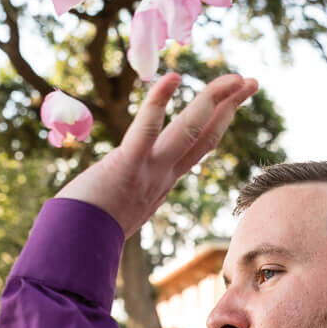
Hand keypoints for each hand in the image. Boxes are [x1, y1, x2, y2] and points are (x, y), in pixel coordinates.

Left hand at [57, 71, 257, 237]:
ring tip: (239, 78)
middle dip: (231, 106)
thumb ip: (122, 202)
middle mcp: (162, 176)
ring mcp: (148, 171)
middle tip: (253, 81)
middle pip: (206, 135)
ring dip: (216, 100)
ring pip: (190, 130)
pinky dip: (158, 101)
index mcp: (160, 184)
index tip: (232, 103)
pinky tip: (173, 76)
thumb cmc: (83, 233)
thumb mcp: (113, 214)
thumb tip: (114, 202)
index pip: (197, 147)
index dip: (218, 122)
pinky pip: (147, 129)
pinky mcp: (126, 165)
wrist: (74, 251)